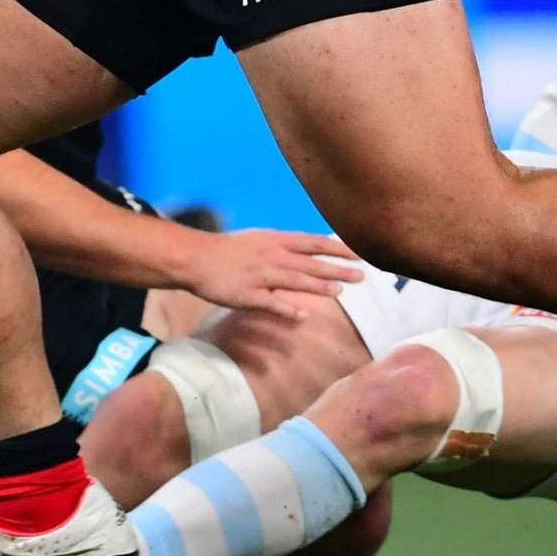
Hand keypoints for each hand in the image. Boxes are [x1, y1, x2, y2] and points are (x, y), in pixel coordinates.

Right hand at [181, 229, 362, 320]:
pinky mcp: (247, 295)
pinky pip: (271, 303)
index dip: (337, 249)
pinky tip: (302, 316)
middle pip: (310, 263)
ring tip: (340, 291)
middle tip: (361, 276)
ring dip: (319, 287)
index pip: (314, 243)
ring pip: (295, 281)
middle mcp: (272, 256)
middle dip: (337, 269)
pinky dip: (287, 310)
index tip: (358, 254)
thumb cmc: (229, 249)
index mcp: (275, 241)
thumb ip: (285, 246)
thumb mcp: (260, 239)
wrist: (195, 257)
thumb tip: (309, 249)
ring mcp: (260, 276)